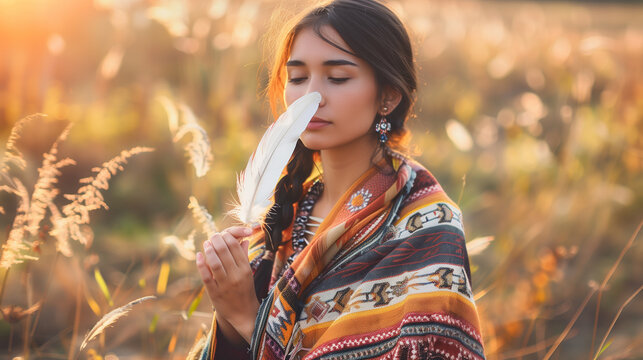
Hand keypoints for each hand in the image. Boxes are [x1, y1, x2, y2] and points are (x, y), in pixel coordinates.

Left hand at [196, 226, 258, 343]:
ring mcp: (225, 285)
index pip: (235, 246)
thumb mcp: (248, 273)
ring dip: (208, 250)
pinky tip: (199, 255)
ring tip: (206, 243)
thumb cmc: (246, 290)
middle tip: (212, 237)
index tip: (222, 234)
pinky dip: (201, 264)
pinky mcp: (214, 293)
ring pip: (214, 262)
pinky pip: (206, 276)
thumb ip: (244, 255)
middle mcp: (236, 276)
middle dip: (216, 240)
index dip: (227, 237)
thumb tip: (244, 239)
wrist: (244, 314)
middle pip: (224, 251)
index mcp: (245, 268)